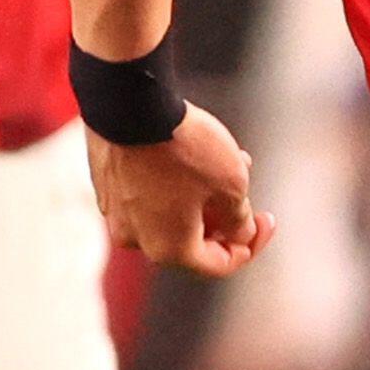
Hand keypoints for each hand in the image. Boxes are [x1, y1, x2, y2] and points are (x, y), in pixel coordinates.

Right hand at [87, 104, 272, 277]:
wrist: (128, 104)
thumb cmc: (183, 147)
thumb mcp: (231, 183)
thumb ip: (239, 219)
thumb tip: (239, 233)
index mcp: (169, 250)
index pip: (219, 264)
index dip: (251, 245)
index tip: (264, 220)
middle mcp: (136, 239)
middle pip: (192, 241)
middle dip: (224, 218)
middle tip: (247, 192)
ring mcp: (116, 213)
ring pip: (169, 215)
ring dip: (202, 197)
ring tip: (228, 163)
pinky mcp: (105, 186)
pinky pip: (146, 195)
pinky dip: (172, 184)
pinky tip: (192, 155)